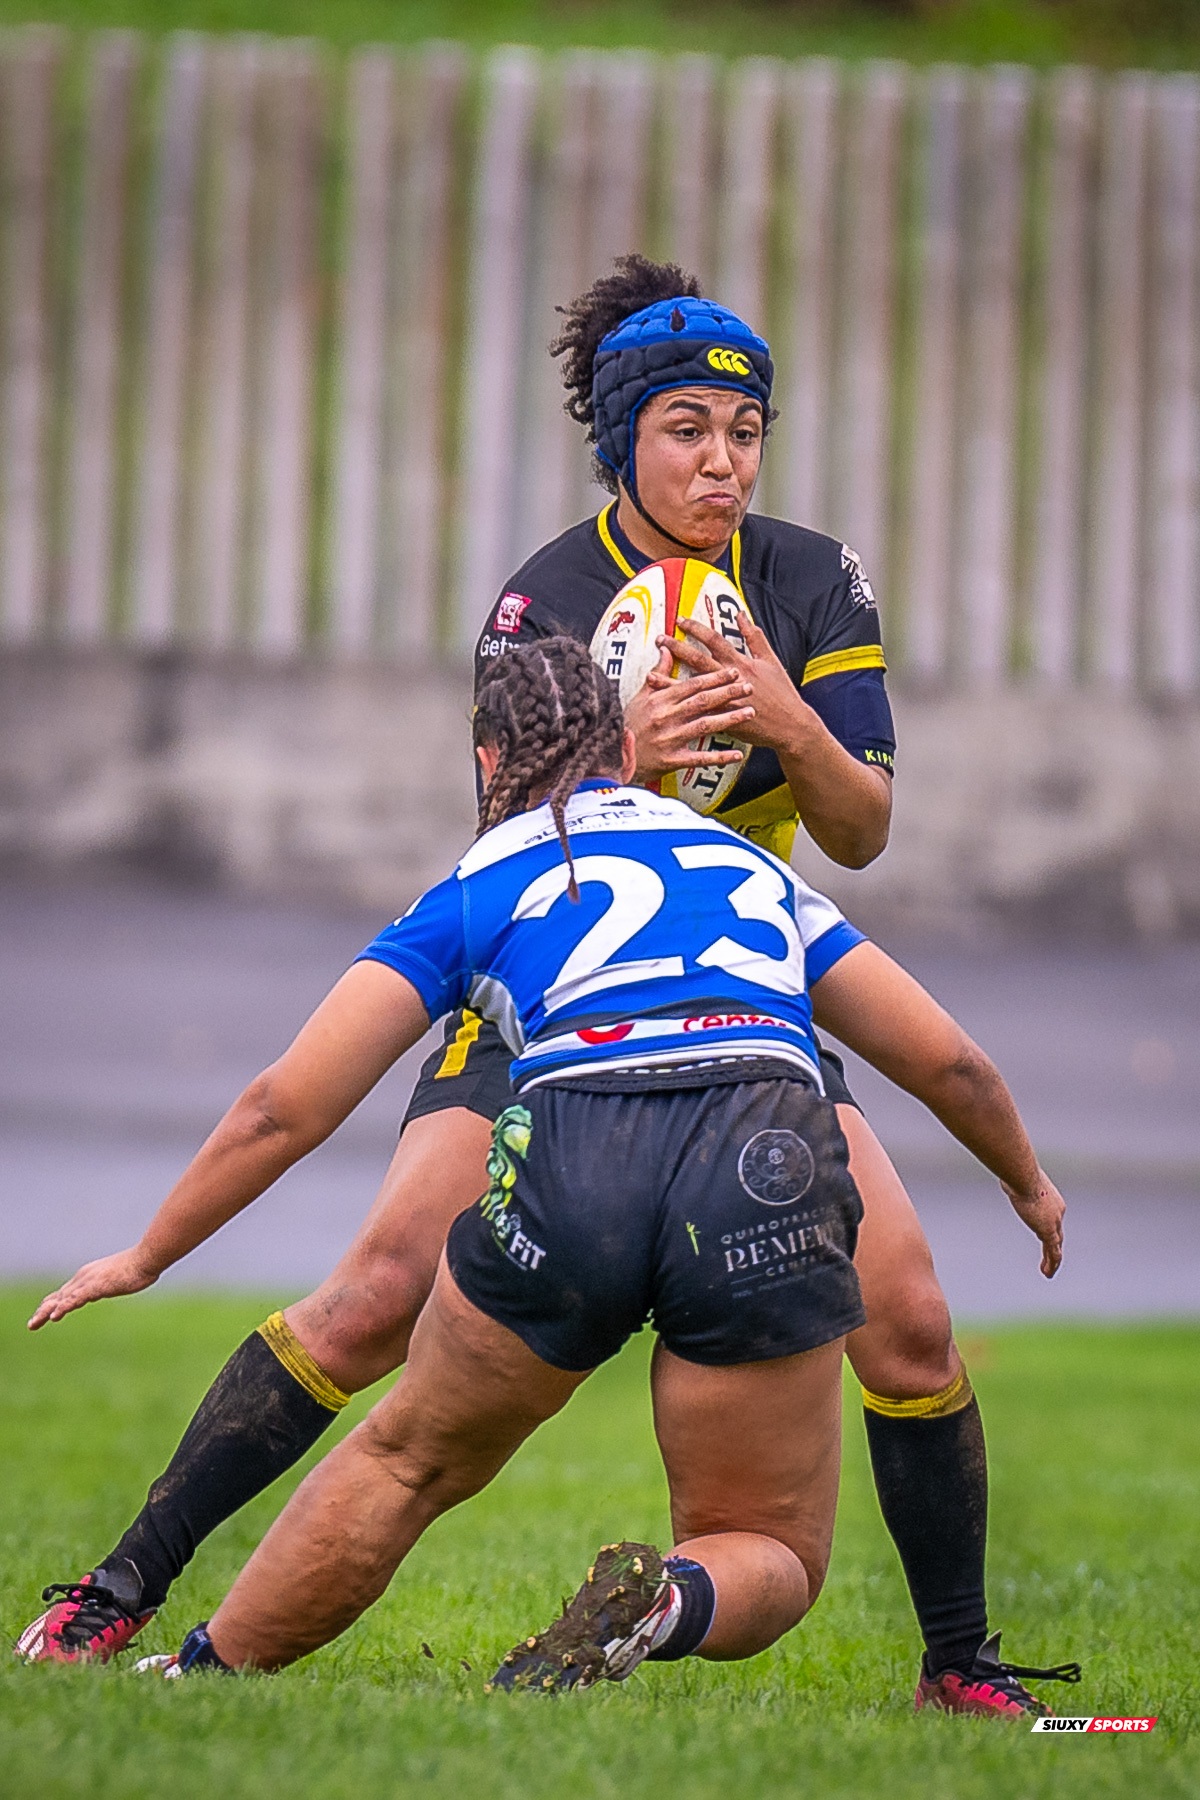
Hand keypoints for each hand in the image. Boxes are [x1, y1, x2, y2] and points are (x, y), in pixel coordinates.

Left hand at [28, 1247, 160, 1329]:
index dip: (52, 1304)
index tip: (43, 1315)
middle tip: (31, 1325)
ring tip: (34, 1324)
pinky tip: (55, 1316)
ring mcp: (88, 1282)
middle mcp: (83, 1278)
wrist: (146, 1258)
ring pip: (62, 1300)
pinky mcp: (96, 1286)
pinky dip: (63, 1307)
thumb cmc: (138, 1267)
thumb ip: (110, 1284)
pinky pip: (75, 1299)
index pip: (65, 1293)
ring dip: (46, 1312)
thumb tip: (112, 1286)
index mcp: (88, 1276)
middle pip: (58, 1297)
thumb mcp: (118, 1279)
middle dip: (43, 1311)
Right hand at [625, 643, 754, 783]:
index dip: (715, 677)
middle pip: (702, 701)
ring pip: (705, 726)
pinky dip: (720, 757)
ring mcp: (670, 739)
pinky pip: (700, 758)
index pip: (692, 684)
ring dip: (730, 719)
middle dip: (728, 692)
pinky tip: (738, 754)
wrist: (612, 755)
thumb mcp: (640, 696)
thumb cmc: (627, 724)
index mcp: (660, 700)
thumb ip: (657, 674)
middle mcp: (666, 717)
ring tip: (750, 712)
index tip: (734, 671)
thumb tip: (666, 649)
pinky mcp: (672, 760)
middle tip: (749, 686)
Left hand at [658, 616, 810, 756]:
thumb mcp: (771, 660)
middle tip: (659, 640)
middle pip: (698, 660)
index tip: (680, 620)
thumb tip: (741, 615)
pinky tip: (666, 706)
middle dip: (677, 648)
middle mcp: (731, 679)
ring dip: (670, 681)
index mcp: (741, 663)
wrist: (790, 725)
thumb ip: (754, 636)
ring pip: (693, 689)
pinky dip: (681, 709)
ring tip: (650, 674)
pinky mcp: (723, 720)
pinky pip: (698, 713)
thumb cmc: (782, 692)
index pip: (714, 640)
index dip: (696, 628)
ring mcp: (726, 700)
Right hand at [1001, 1169, 1064, 1278]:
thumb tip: (1006, 1181)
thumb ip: (1015, 1185)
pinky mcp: (1049, 1231)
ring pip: (1056, 1246)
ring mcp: (1055, 1222)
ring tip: (1048, 1272)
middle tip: (1049, 1258)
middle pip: (1057, 1234)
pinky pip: (1053, 1252)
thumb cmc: (1018, 1174)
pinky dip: (1052, 1263)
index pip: (1053, 1219)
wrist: (1024, 1178)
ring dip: (1053, 1260)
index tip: (1041, 1238)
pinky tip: (1047, 1273)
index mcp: (1052, 1200)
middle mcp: (1057, 1213)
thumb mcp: (1017, 1180)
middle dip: (1053, 1247)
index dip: (1048, 1231)